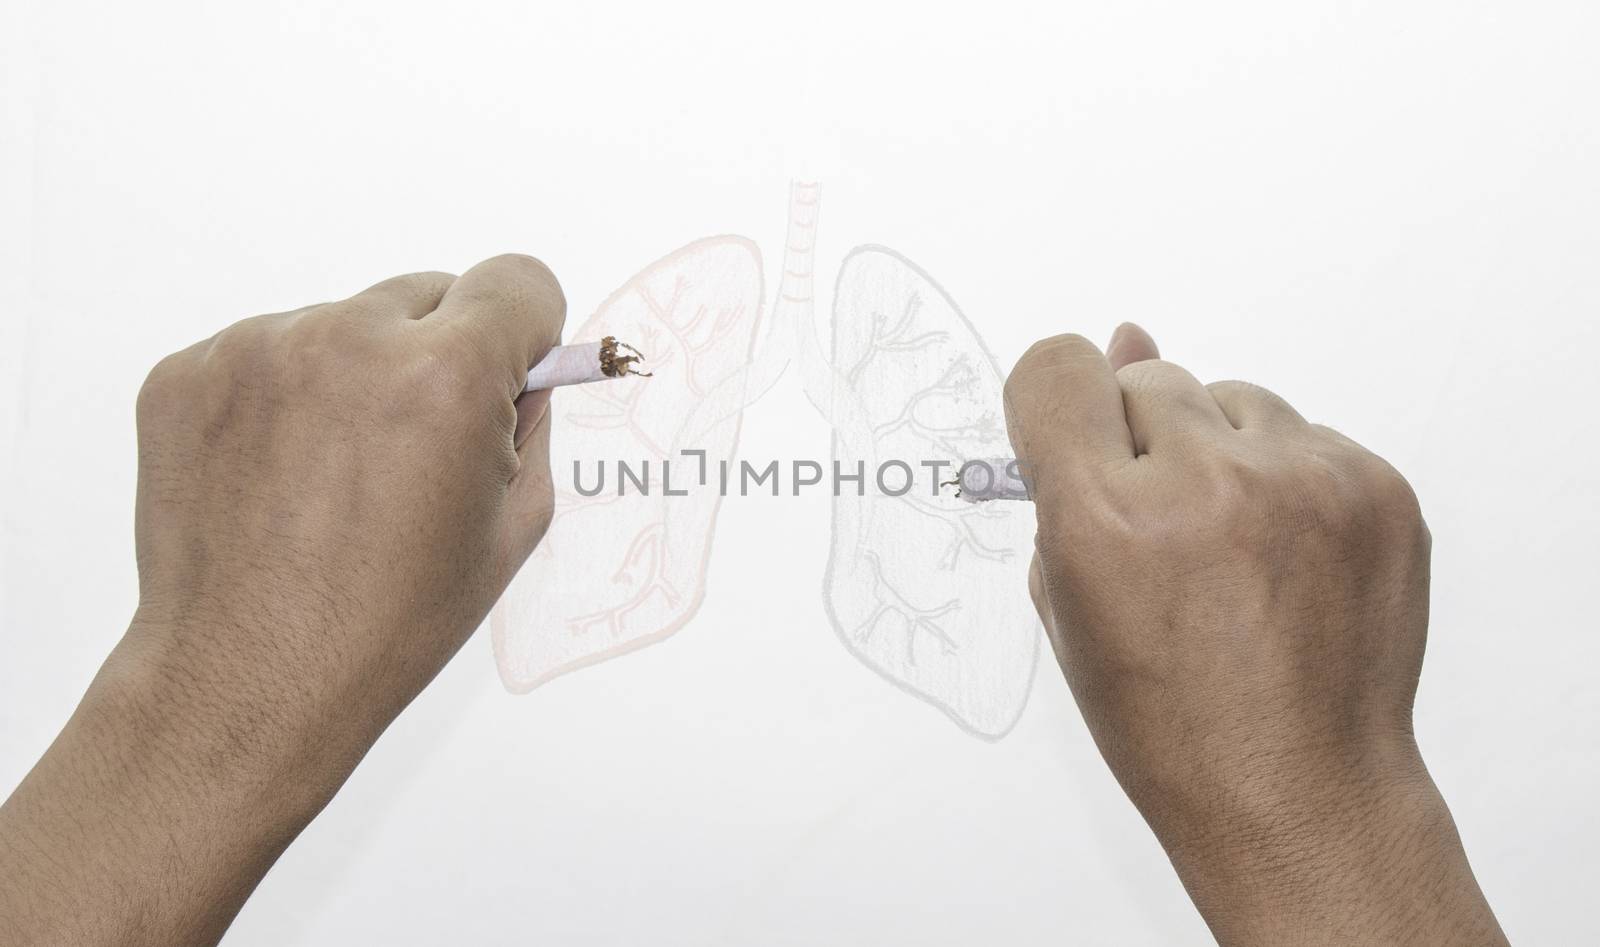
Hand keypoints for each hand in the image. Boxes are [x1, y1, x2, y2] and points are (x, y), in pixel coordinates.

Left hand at [0, 255, 562, 945]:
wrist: (246, 679)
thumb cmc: (386, 622)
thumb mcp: (512, 527)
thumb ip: (531, 423)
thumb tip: (526, 366)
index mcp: (445, 376)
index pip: (518, 280)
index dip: (527, 329)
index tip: (513, 363)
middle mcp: (347, 341)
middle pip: (429, 294)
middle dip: (440, 354)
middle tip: (421, 444)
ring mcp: (256, 351)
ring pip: (344, 325)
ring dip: (356, 375)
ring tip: (339, 475)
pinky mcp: (188, 372)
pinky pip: (267, 352)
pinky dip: (283, 398)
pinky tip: (284, 477)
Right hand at [1004, 324, 1506, 945]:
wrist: (1299, 792)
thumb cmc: (1169, 720)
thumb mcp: (1072, 606)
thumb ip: (1073, 479)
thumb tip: (1120, 341)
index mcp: (1104, 518)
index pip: (1059, 369)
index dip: (1059, 401)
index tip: (1072, 432)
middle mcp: (1205, 481)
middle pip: (1148, 377)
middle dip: (1143, 440)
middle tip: (1163, 528)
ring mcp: (1303, 481)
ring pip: (1234, 398)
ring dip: (1220, 452)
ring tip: (1231, 549)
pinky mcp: (1376, 488)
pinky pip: (1306, 437)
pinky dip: (1288, 482)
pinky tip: (1286, 559)